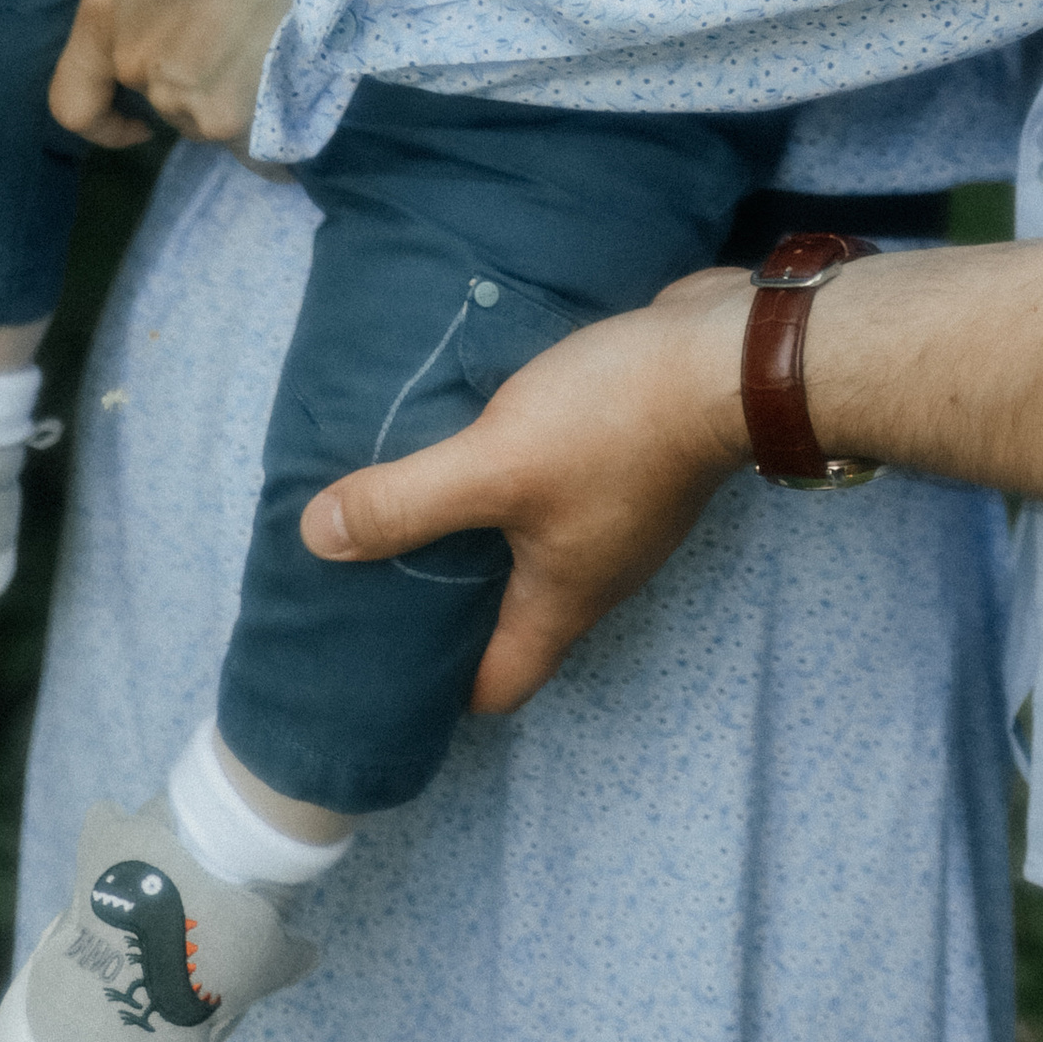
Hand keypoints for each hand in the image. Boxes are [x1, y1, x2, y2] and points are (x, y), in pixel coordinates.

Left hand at [46, 0, 290, 148]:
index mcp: (106, 9)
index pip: (74, 99)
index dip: (102, 119)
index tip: (131, 121)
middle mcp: (139, 64)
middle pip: (163, 97)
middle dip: (199, 75)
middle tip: (247, 33)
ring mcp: (190, 98)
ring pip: (213, 116)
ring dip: (241, 95)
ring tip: (283, 50)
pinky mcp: (244, 119)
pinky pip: (261, 146)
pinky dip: (278, 133)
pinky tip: (306, 97)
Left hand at [304, 269, 754, 708]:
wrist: (726, 354)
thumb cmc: (613, 425)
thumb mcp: (496, 464)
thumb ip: (408, 502)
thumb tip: (316, 539)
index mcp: (563, 601)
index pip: (498, 685)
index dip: (441, 686)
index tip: (383, 655)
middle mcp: (595, 574)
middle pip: (511, 617)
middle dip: (447, 600)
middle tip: (376, 564)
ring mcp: (619, 516)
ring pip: (533, 548)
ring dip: (480, 531)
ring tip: (414, 493)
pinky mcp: (630, 459)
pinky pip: (558, 488)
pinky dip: (515, 477)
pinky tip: (482, 434)